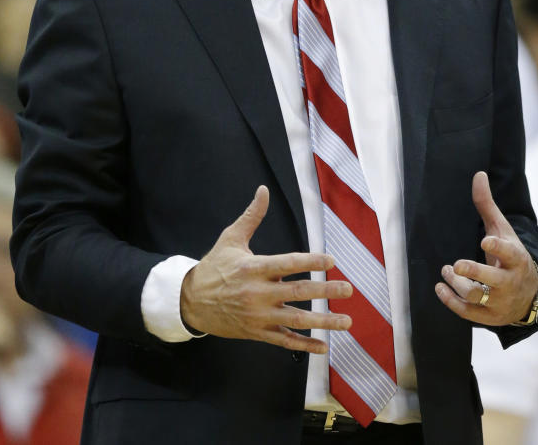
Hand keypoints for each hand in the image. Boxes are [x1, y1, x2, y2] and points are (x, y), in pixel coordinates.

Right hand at [180, 186, 352, 351]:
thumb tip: (263, 190)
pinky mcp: (257, 332)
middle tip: (348, 289)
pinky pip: (284, 340)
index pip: (287, 264)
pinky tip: (323, 346)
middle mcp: (258, 293)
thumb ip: (252, 216)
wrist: (189, 302)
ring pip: (295, 320)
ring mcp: (258, 315)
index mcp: (254, 268)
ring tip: (346, 321)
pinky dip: (304, 345)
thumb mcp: (231, 239)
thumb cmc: (214, 267)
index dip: (310, 262)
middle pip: (297, 293)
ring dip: (323, 322)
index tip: (331, 261)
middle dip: (325, 291)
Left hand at [434, 171, 537, 324]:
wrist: (528, 295)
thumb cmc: (510, 256)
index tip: (485, 241)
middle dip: (473, 273)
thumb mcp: (502, 231)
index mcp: (516, 259)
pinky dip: (451, 301)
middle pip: (491, 281)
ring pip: (476, 297)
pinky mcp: (489, 317)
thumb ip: (488, 205)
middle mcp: (509, 282)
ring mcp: (499, 302)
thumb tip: (478, 174)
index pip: (509, 254)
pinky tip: (440, 287)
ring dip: (457, 285)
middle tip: (456, 265)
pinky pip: (468, 313)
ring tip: (447, 270)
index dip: (497, 249)